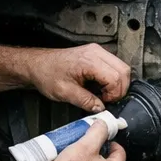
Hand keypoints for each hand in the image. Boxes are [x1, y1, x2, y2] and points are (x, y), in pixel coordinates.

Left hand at [0, 44, 130, 112]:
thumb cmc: (47, 74)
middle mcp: (96, 52)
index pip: (116, 77)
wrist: (37, 65)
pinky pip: (114, 66)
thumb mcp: (65, 92)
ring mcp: (97, 51)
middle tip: (107, 100)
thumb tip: (101, 108)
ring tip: (103, 94)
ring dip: (117, 84)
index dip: (114, 94)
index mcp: (89, 61)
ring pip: (122, 67)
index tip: (104, 102)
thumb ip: (86, 101)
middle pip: (124, 70)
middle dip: (119, 89)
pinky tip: (101, 87)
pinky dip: (113, 78)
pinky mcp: (96, 54)